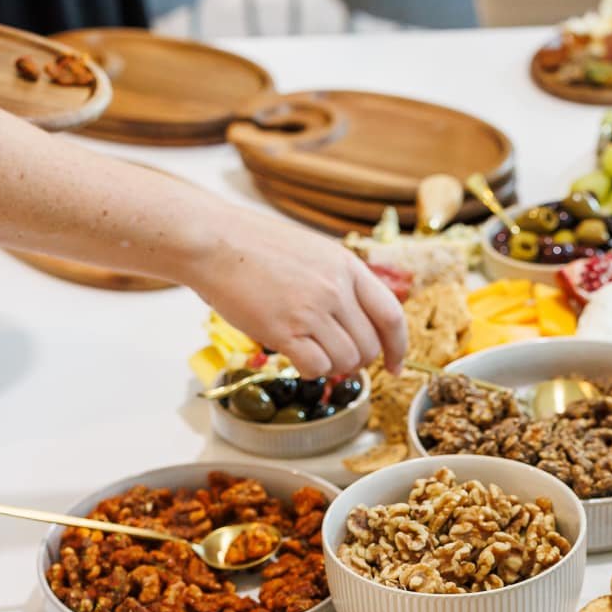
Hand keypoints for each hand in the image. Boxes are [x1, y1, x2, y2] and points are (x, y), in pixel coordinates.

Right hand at [185, 205, 406, 379]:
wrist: (212, 241)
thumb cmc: (256, 247)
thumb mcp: (314, 251)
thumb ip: (340, 282)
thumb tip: (359, 322)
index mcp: (347, 266)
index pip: (391, 315)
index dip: (399, 347)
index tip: (396, 365)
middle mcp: (335, 289)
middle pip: (369, 347)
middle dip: (357, 360)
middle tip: (333, 355)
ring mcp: (311, 310)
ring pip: (345, 361)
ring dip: (331, 366)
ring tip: (310, 351)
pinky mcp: (284, 330)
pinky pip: (316, 368)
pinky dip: (311, 370)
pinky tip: (295, 356)